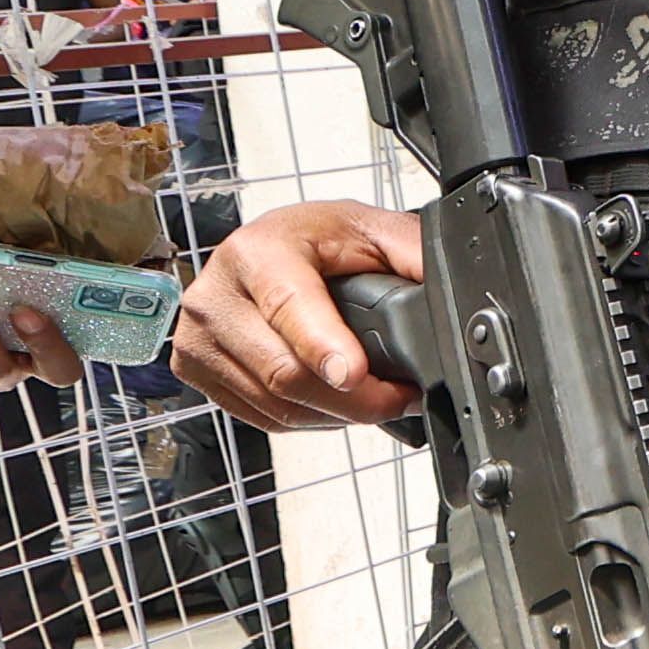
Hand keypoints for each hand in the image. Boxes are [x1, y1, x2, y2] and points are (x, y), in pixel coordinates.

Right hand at [171, 200, 424, 431]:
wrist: (271, 249)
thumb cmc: (318, 240)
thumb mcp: (372, 230)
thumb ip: (414, 255)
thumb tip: (452, 290)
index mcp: (258, 252)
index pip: (288, 307)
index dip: (325, 346)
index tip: (356, 372)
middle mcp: (217, 295)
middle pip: (285, 372)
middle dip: (356, 397)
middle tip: (400, 396)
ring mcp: (200, 337)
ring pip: (275, 404)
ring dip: (337, 414)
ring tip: (377, 399)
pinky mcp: (196, 370)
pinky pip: (261, 417)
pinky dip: (309, 418)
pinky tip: (337, 401)